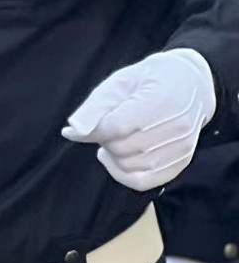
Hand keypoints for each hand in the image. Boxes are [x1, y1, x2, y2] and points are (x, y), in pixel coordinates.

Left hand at [61, 48, 216, 190]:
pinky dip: (123, 174)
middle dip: (103, 140)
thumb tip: (73, 131)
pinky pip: (144, 181)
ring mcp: (181, 147)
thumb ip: (94, 108)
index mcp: (161, 100)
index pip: (117, 127)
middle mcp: (177, 127)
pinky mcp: (182, 161)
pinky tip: (117, 158)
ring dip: (113, 156)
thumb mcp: (118, 83)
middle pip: (122, 149)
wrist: (189, 84)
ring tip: (115, 138)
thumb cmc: (148, 81)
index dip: (91, 131)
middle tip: (104, 127)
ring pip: (129, 167)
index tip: (75, 131)